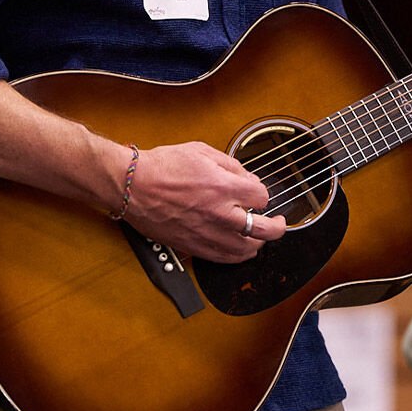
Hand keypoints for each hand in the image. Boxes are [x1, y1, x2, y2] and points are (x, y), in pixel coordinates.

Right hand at [121, 141, 284, 262]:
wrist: (131, 186)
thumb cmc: (162, 166)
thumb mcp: (202, 151)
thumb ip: (231, 165)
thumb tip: (248, 178)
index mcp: (224, 187)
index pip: (262, 197)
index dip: (262, 194)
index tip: (256, 193)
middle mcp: (219, 214)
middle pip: (265, 230)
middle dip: (277, 226)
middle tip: (279, 222)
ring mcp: (207, 233)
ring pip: (247, 250)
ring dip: (258, 243)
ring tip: (259, 236)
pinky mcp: (193, 247)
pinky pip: (224, 259)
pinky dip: (237, 256)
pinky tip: (240, 249)